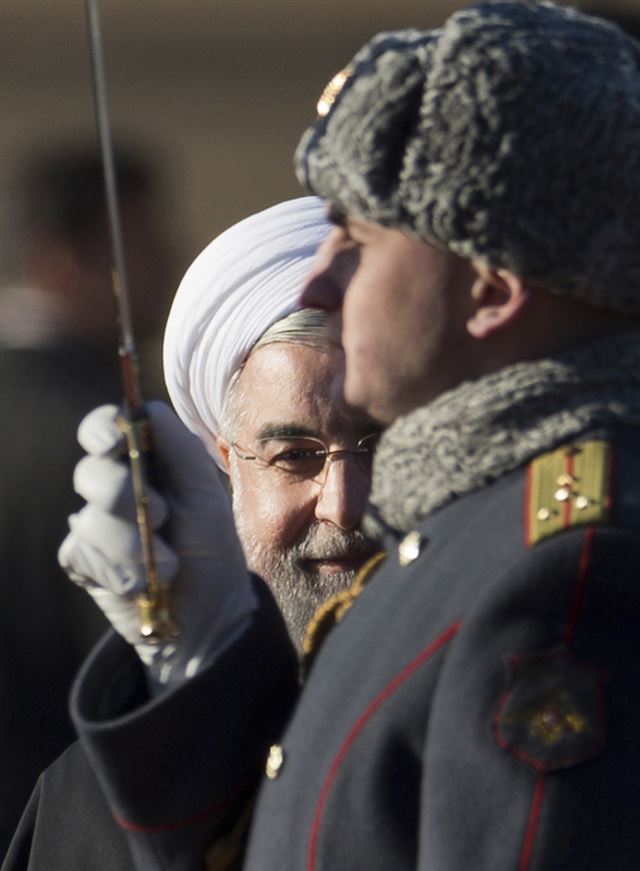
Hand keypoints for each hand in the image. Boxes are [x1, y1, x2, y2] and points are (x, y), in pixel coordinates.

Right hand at [59, 401, 256, 688]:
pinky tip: (144, 584)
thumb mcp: (206, 495)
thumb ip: (181, 450)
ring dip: (134, 544)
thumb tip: (148, 406)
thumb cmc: (211, 548)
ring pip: (91, 517)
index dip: (102, 429)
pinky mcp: (84, 559)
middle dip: (127, 495)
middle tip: (162, 517)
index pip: (105, 428)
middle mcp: (114, 486)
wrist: (206, 615)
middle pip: (92, 470)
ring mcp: (95, 524)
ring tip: (167, 565)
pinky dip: (121, 569)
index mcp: (144, 462)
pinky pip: (85, 552)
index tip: (116, 442)